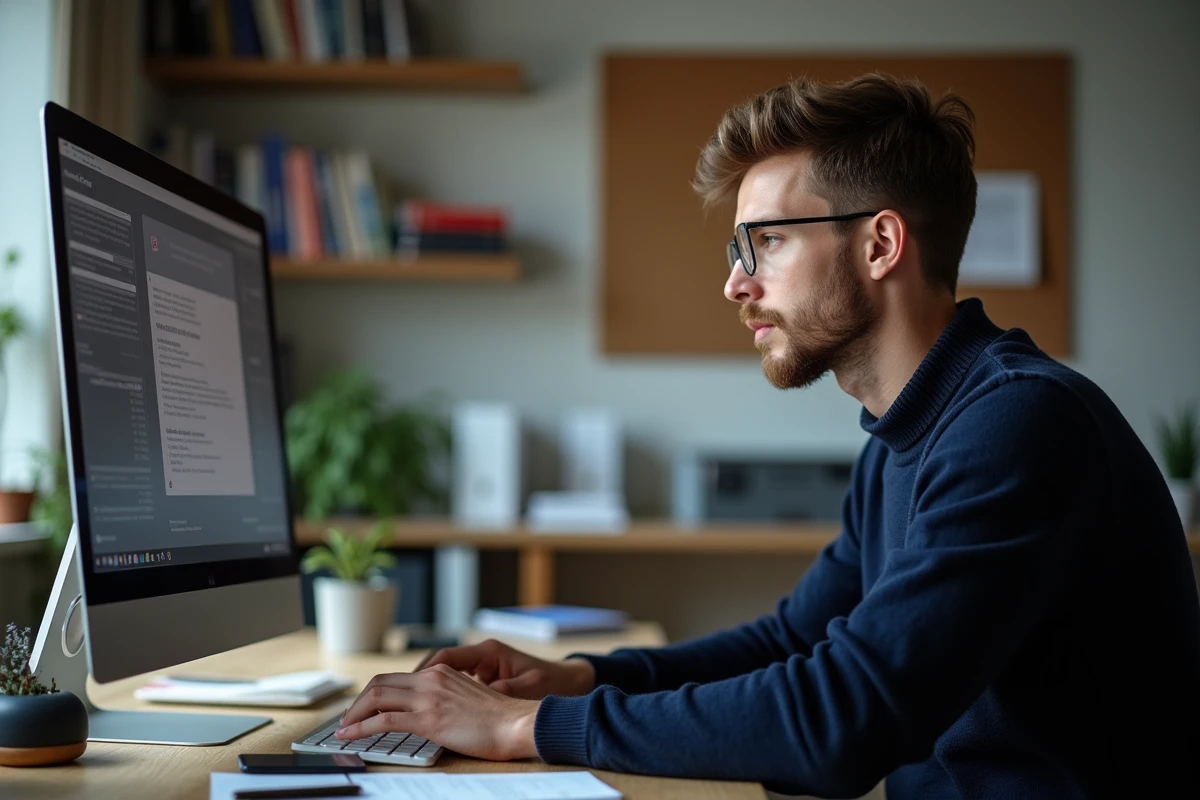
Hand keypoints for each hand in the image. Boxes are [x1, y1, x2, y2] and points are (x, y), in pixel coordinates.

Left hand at [335, 664, 539, 760]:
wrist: (517, 723)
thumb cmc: (501, 719)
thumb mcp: (470, 698)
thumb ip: (447, 700)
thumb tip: (431, 716)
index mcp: (443, 672)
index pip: (397, 677)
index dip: (374, 692)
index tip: (364, 707)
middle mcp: (432, 678)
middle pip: (380, 682)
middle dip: (358, 702)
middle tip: (348, 718)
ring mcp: (428, 697)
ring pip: (376, 697)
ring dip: (354, 714)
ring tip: (344, 729)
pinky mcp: (428, 719)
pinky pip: (383, 720)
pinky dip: (360, 727)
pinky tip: (350, 736)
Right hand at [416, 638, 594, 699]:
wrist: (568, 682)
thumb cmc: (550, 681)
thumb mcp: (526, 687)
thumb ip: (501, 691)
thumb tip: (480, 697)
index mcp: (489, 651)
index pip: (446, 656)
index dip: (424, 671)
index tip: (409, 685)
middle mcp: (482, 656)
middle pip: (439, 665)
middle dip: (418, 680)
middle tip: (396, 696)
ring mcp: (482, 667)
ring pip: (445, 676)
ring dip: (427, 689)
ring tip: (407, 706)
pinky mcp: (485, 679)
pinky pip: (456, 685)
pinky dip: (442, 696)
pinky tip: (432, 711)